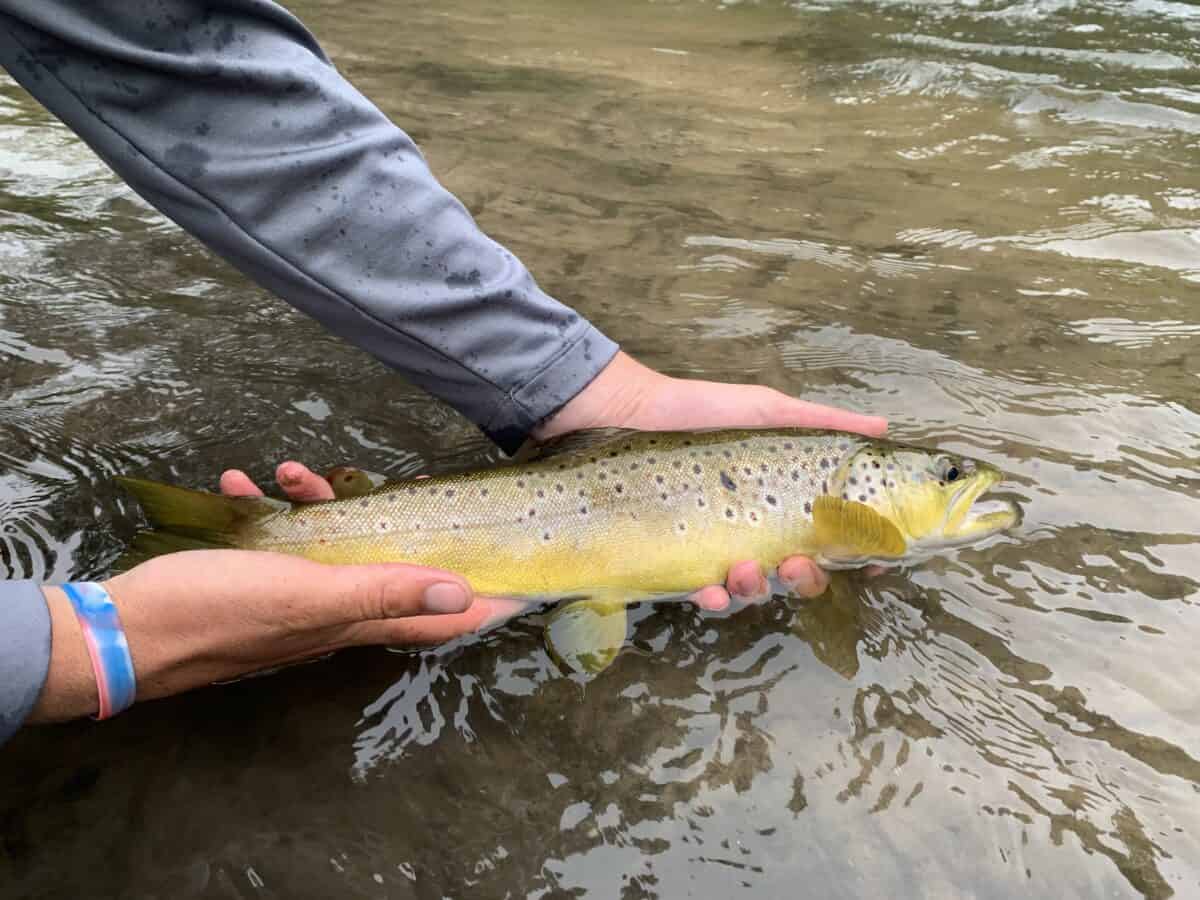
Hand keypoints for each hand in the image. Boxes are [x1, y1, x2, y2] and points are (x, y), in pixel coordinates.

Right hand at [27, 464, 511, 722]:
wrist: (119, 634)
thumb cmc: (216, 613)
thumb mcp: (307, 595)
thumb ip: (384, 593)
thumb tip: (466, 595)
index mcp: (353, 620)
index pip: (439, 617)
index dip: (483, 600)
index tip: (521, 578)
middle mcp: (331, 615)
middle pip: (387, 572)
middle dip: (394, 527)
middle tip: (375, 482)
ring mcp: (291, 601)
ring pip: (329, 548)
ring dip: (318, 506)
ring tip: (287, 473)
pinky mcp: (252, 587)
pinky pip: (277, 545)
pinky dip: (269, 512)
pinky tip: (244, 485)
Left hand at [533, 351, 888, 609]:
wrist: (622, 414)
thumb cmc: (696, 411)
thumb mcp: (763, 411)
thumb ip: (820, 421)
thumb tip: (883, 427)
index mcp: (780, 498)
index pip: (831, 537)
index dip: (857, 553)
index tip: (876, 559)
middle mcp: (751, 527)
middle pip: (796, 573)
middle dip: (806, 579)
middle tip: (799, 566)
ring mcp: (712, 544)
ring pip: (751, 588)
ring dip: (758, 589)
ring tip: (747, 569)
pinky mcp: (672, 558)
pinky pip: (699, 592)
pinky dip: (712, 597)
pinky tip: (710, 588)